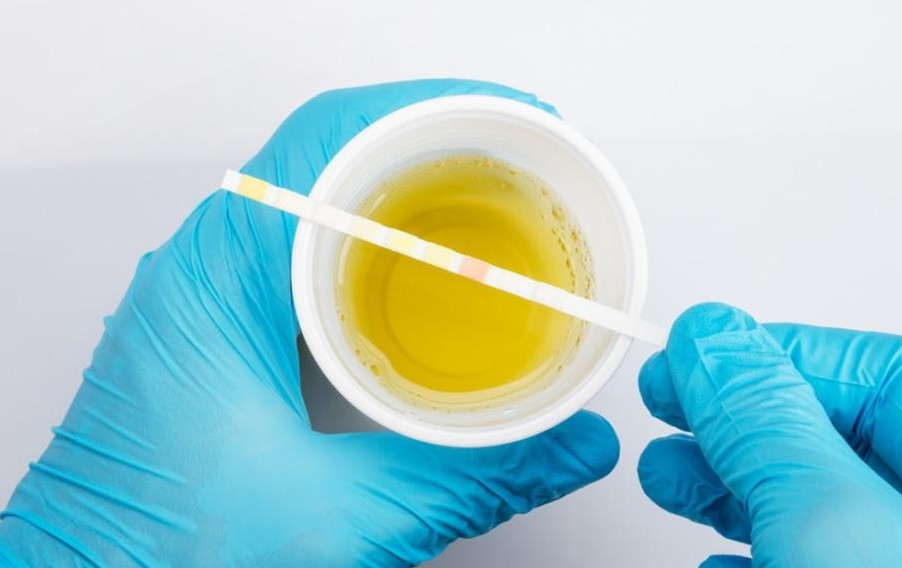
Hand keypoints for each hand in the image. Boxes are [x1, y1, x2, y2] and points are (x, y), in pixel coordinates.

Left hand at [0, 80, 618, 566]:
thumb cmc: (162, 555)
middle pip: (327, 154)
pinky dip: (364, 235)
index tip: (504, 121)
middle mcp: (205, 265)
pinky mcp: (216, 321)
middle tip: (510, 164)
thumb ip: (474, 477)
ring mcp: (206, 290)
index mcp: (221, 278)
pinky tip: (411, 269)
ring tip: (476, 202)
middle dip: (427, 148)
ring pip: (311, 195)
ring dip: (394, 188)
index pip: (329, 139)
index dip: (427, 112)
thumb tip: (572, 442)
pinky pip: (297, 240)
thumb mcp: (344, 516)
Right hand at [637, 302, 901, 566]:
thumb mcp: (826, 516)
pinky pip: (804, 562)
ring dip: (722, 482)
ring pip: (805, 504)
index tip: (702, 352)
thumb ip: (765, 421)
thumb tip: (714, 340)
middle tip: (668, 401)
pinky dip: (747, 547)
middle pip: (831, 437)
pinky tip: (714, 553)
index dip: (782, 353)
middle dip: (732, 417)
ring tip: (665, 475)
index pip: (884, 373)